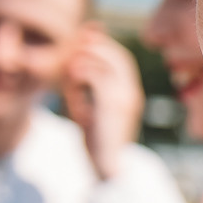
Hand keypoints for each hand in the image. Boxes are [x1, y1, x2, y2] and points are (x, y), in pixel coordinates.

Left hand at [62, 27, 144, 180]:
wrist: (107, 166)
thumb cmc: (95, 141)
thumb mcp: (87, 109)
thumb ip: (81, 89)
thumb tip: (70, 66)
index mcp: (130, 93)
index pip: (122, 59)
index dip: (105, 45)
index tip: (87, 36)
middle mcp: (132, 92)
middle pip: (118, 55)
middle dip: (96, 45)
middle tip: (75, 43)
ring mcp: (126, 96)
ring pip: (108, 61)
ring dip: (87, 60)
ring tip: (70, 70)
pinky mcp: (113, 103)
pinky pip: (97, 76)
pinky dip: (82, 74)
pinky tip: (71, 80)